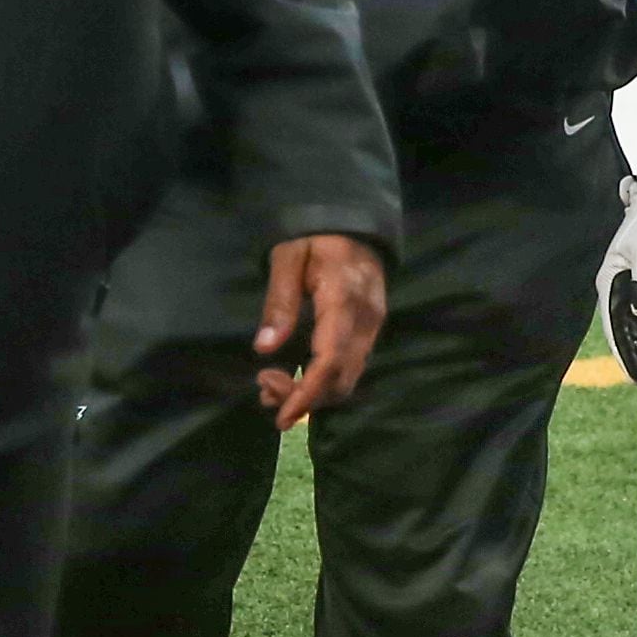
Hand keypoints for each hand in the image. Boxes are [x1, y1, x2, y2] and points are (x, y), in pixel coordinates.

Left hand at [253, 233, 386, 430]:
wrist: (353, 220)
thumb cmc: (315, 234)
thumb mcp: (288, 257)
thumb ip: (279, 302)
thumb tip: (265, 348)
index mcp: (345, 301)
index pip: (330, 361)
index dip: (306, 395)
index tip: (280, 416)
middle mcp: (366, 321)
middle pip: (342, 379)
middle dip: (304, 398)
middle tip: (263, 388)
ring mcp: (372, 326)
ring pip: (348, 378)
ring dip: (312, 394)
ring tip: (271, 389)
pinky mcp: (369, 330)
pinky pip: (350, 367)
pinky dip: (323, 382)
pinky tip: (295, 379)